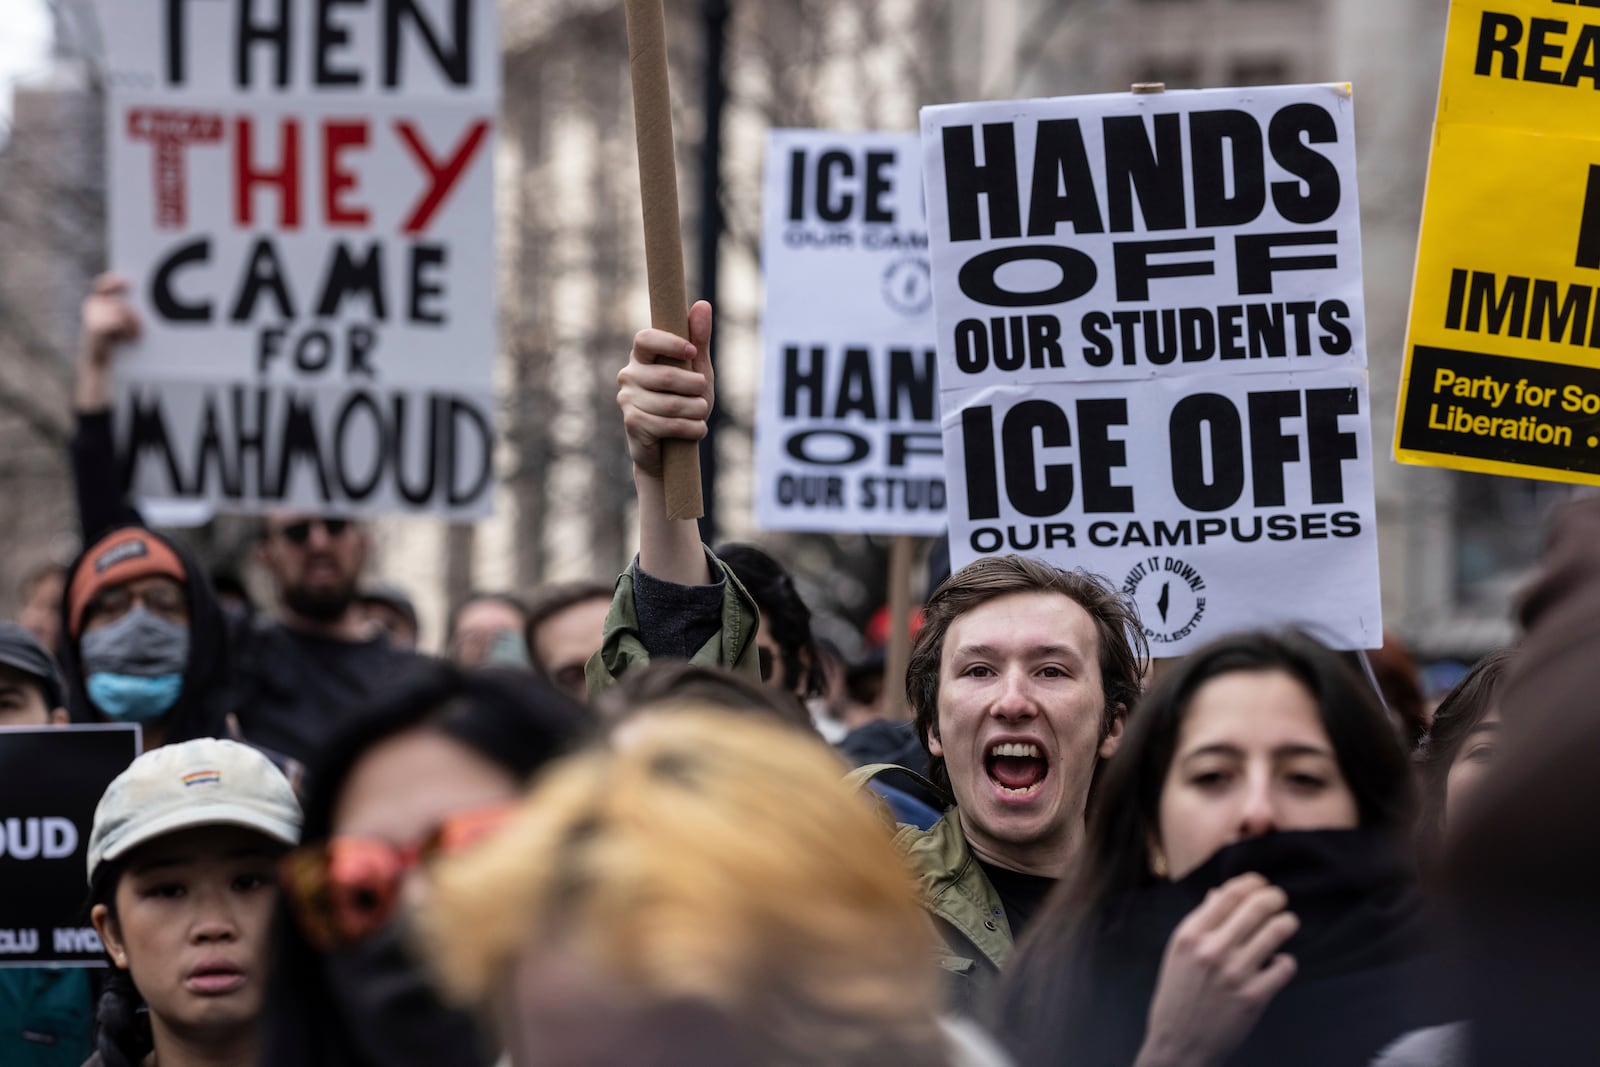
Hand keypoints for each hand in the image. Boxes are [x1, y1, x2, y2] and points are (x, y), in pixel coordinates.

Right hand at [77, 274, 140, 412]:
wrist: (100, 367)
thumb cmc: (116, 345)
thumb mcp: (122, 326)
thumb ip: (125, 311)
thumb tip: (147, 302)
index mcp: (98, 303)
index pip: (103, 285)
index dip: (115, 282)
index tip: (130, 284)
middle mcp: (92, 307)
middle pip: (119, 301)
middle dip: (132, 313)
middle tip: (139, 327)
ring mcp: (91, 317)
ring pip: (121, 310)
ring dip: (133, 323)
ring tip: (136, 335)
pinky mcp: (94, 328)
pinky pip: (117, 320)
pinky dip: (127, 329)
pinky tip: (130, 338)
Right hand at [616, 300, 713, 479]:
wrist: (669, 450)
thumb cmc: (684, 402)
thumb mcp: (697, 371)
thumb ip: (698, 341)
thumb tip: (702, 304)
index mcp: (641, 357)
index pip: (645, 339)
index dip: (669, 343)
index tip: (692, 352)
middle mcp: (628, 375)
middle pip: (666, 375)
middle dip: (694, 387)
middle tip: (703, 394)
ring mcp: (627, 400)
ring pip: (671, 403)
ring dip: (696, 410)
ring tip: (701, 414)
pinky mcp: (632, 423)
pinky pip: (668, 424)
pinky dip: (691, 428)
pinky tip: (697, 429)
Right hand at [1134, 873, 1298, 1066]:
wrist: (1179, 1044)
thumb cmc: (1177, 996)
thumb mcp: (1178, 954)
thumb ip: (1199, 923)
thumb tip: (1219, 894)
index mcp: (1190, 935)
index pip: (1229, 894)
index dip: (1251, 882)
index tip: (1260, 883)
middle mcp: (1212, 950)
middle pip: (1256, 907)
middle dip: (1274, 897)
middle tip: (1280, 899)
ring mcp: (1235, 973)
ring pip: (1276, 931)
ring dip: (1287, 923)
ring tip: (1288, 922)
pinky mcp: (1254, 996)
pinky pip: (1284, 966)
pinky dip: (1285, 962)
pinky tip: (1278, 964)